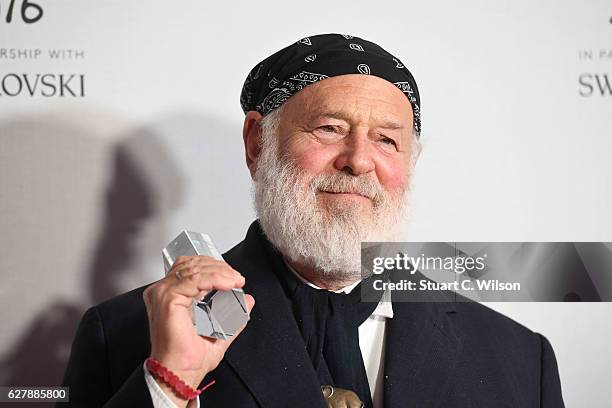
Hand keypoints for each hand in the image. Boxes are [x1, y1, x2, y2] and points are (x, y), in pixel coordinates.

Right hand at [143, 256, 254, 405]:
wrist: (181, 374)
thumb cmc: (189, 359)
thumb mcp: (219, 331)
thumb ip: (234, 314)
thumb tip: (247, 300)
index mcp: (169, 296)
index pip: (190, 267)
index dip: (214, 267)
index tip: (234, 277)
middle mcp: (162, 292)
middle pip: (192, 264)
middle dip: (219, 267)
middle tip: (237, 277)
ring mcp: (162, 294)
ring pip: (195, 269)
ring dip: (220, 271)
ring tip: (235, 280)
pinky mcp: (168, 299)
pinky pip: (194, 279)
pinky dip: (214, 278)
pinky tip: (228, 284)